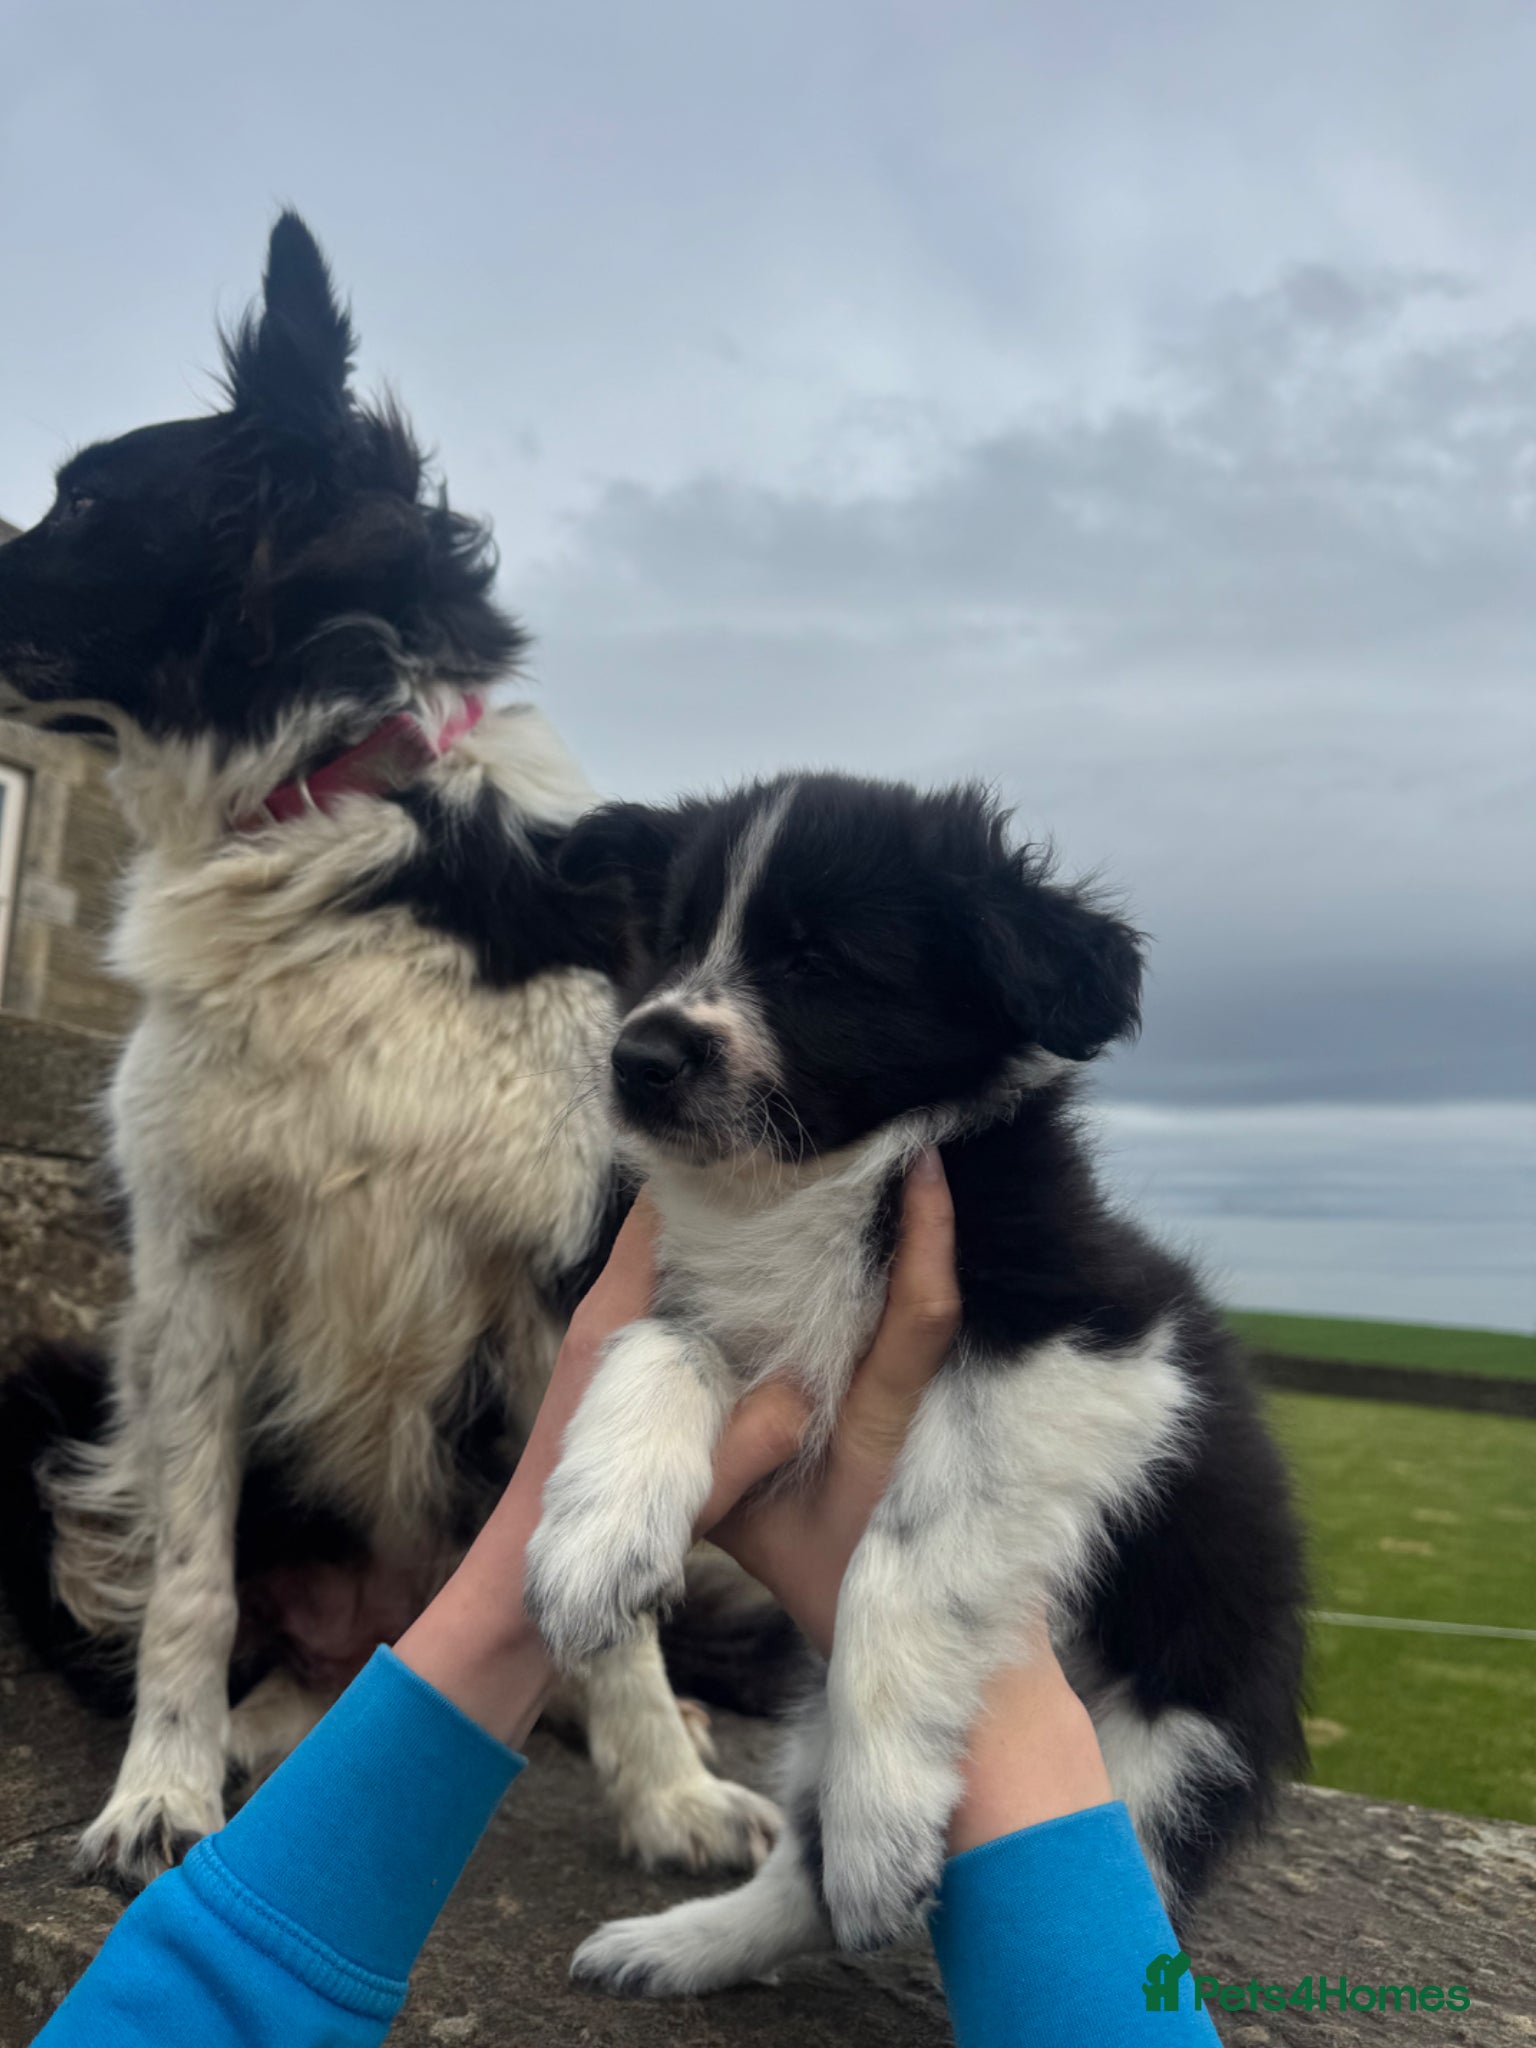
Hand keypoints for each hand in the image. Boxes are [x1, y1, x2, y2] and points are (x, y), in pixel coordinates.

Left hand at [394, 1156, 958, 1743]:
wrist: (530, 1585)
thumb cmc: (598, 1533)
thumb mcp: (698, 1483)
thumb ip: (760, 1430)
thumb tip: (818, 1385)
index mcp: (614, 1322)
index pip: (656, 1214)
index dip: (712, 1177)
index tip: (774, 1156)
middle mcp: (605, 1319)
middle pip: (670, 1234)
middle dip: (732, 1211)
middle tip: (808, 1192)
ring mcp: (607, 1347)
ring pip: (673, 1274)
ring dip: (725, 1260)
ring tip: (801, 1241)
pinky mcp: (616, 1378)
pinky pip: (670, 1314)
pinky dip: (714, 1305)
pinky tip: (769, 1318)